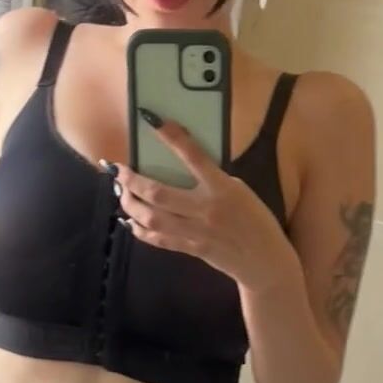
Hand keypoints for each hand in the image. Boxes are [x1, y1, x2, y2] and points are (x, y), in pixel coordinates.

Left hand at [114, 119, 294, 293]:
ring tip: (122, 193)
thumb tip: (184, 167)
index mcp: (223, 188)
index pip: (194, 157)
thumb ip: (214, 180)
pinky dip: (140, 229)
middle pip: (159, 193)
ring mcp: (196, 232)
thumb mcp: (240, 192)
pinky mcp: (192, 249)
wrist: (265, 262)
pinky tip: (130, 221)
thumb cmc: (256, 221)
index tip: (153, 120)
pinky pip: (159, 239)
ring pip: (153, 218)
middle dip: (132, 181)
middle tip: (117, 170)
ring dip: (131, 204)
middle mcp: (206, 209)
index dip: (172, 138)